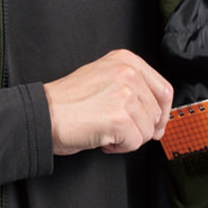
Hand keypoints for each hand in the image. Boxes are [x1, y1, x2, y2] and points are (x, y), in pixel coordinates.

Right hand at [44, 50, 172, 155]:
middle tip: (115, 127)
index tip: (155, 126)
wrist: (42, 114)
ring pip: (147, 130)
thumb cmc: (69, 101)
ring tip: (105, 129)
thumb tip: (158, 116)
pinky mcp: (120, 118)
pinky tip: (102, 137)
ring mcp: (125, 95)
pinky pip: (135, 143)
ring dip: (127, 138)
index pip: (164, 90)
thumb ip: (134, 88)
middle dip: (139, 128)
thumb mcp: (105, 78)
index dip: (162, 114)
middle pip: (157, 114)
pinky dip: (119, 147)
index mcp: (127, 61)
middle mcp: (129, 73)